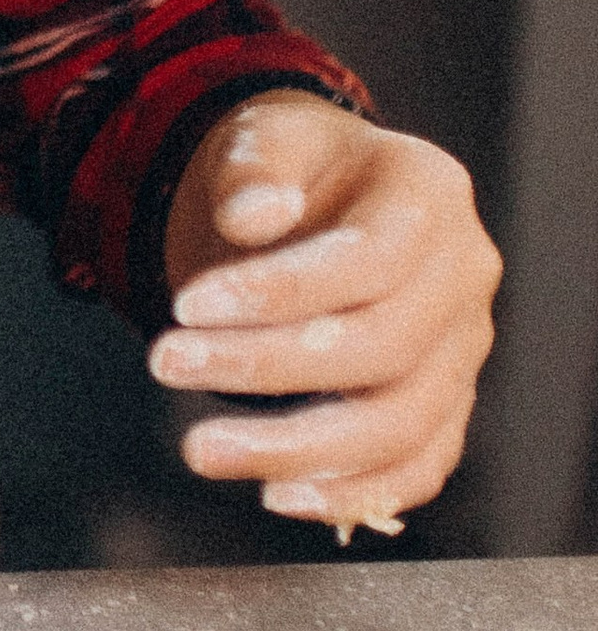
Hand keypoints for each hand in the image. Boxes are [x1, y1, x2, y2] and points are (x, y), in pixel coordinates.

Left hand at [151, 94, 497, 533]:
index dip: (278, 292)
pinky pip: (416, 467)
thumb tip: (252, 215)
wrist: (316, 200)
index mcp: (429, 195)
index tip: (183, 306)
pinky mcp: (446, 405)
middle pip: (384, 349)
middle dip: (266, 367)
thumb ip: (254, 170)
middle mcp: (463, 276)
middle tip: (166, 364)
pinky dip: (352, 493)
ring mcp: (463, 348)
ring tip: (200, 449)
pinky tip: (274, 493)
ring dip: (296, 451)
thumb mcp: (262, 138)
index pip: (368, 259)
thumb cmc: (289, 170)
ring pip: (401, 426)